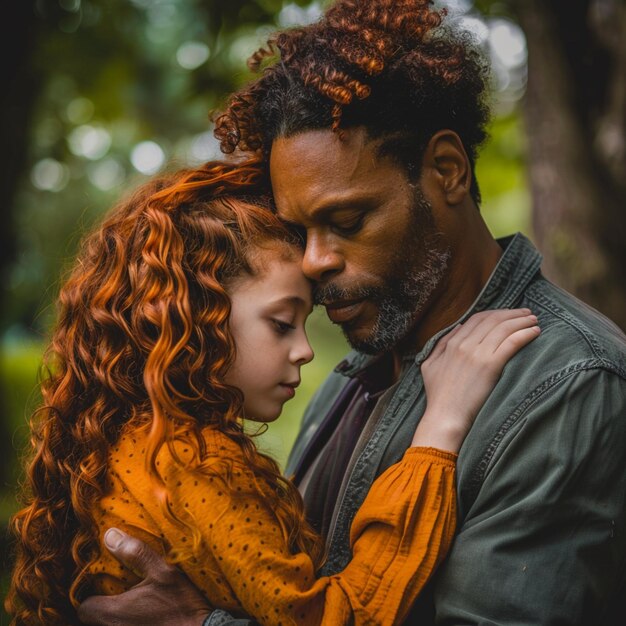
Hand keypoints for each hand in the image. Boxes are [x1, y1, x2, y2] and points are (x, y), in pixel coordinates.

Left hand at [77, 528, 210, 625]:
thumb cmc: (181, 605)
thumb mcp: (163, 572)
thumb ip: (136, 554)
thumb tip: (110, 535)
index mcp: (114, 613)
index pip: (84, 608)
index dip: (89, 595)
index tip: (102, 583)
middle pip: (94, 619)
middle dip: (102, 605)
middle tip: (118, 589)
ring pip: (109, 625)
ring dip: (117, 615)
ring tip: (132, 601)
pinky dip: (128, 622)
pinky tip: (145, 614)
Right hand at [412, 308, 539, 451]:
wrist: (445, 416)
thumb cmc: (438, 395)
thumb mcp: (430, 365)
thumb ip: (441, 344)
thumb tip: (458, 326)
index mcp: (452, 343)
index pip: (477, 318)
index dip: (495, 313)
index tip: (508, 314)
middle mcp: (464, 344)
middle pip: (493, 319)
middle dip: (512, 313)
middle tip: (527, 313)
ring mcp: (477, 354)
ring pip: (504, 328)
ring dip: (521, 321)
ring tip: (534, 321)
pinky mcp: (490, 366)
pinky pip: (511, 342)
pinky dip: (525, 334)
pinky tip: (535, 333)